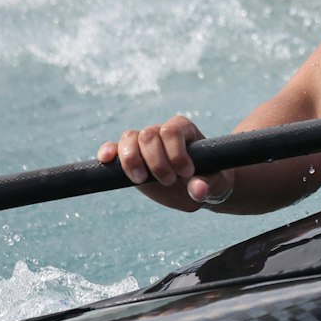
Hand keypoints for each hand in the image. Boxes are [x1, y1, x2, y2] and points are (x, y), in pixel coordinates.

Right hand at [96, 115, 235, 211]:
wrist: (195, 189)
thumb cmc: (207, 181)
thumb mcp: (214, 184)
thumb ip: (207, 185)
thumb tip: (198, 190)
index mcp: (183, 130)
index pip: (172, 131)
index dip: (176, 152)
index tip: (186, 173)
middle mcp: (161, 132)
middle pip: (148, 135)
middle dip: (156, 161)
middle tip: (168, 181)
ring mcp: (143, 143)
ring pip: (129, 138)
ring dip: (131, 159)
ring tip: (140, 179)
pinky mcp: (129, 157)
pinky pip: (114, 147)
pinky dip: (108, 151)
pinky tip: (106, 160)